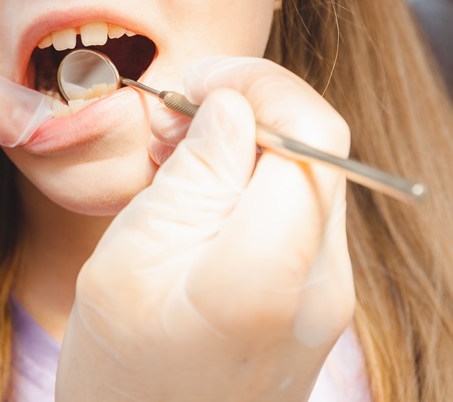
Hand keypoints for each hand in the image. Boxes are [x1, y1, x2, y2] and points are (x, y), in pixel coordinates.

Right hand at [57, 56, 353, 401]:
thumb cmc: (123, 377)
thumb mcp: (130, 260)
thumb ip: (193, 174)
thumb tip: (231, 104)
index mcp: (271, 268)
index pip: (312, 129)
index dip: (258, 82)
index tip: (196, 80)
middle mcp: (323, 280)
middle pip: (317, 147)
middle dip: (247, 108)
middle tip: (171, 119)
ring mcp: (328, 295)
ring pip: (309, 174)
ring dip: (246, 144)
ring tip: (174, 159)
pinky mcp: (317, 302)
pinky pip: (298, 213)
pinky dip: (252, 184)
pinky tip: (196, 198)